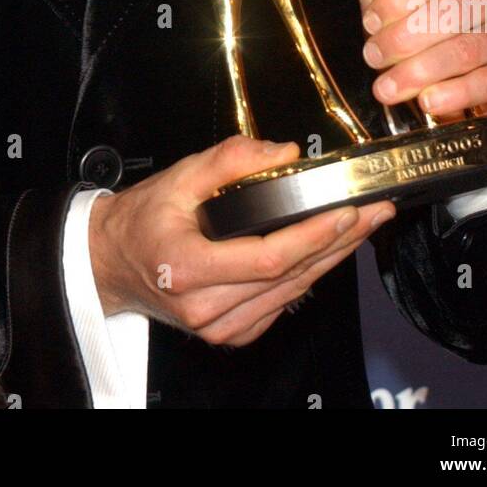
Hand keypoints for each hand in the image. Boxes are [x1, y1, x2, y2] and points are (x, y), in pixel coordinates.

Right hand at [88, 134, 395, 344]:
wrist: (111, 262)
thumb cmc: (141, 221)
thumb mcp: (178, 177)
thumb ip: (230, 161)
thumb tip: (283, 153)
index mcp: (187, 268)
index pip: (267, 258)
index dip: (312, 236)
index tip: (345, 211)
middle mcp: (205, 307)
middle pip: (290, 277)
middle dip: (339, 242)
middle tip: (375, 212)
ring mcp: (218, 328)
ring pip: (292, 294)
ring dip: (332, 258)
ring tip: (363, 226)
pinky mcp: (230, 333)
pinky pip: (281, 305)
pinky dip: (308, 276)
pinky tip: (329, 251)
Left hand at [344, 0, 486, 118]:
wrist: (457, 68)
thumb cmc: (420, 16)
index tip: (372, 22)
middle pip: (451, 12)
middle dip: (402, 39)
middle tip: (374, 58)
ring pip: (465, 50)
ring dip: (418, 72)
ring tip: (388, 87)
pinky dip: (453, 94)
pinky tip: (427, 101)